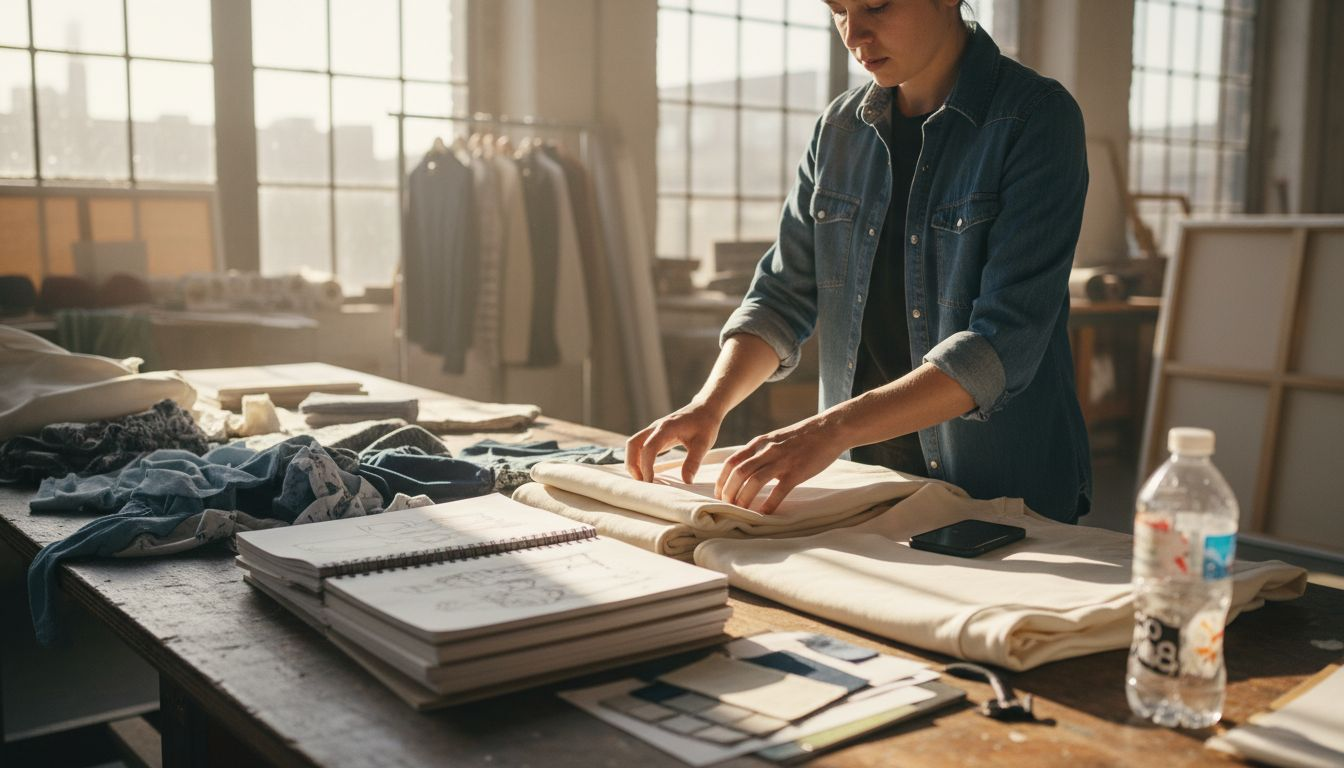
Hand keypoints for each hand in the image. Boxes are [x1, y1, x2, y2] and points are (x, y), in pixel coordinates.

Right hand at [625, 400, 724, 483]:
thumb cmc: (705, 425)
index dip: (646, 466)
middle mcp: (656, 427)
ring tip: (644, 479)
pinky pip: (639, 445)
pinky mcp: (655, 434)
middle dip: (633, 464)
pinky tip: (648, 471)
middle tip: (643, 482)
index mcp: (666, 428)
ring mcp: (653, 430)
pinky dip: (639, 458)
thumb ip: (693, 462)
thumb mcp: (703, 444)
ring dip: (633, 461)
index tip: (650, 482)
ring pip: (633, 445)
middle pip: (632, 444)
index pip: (649, 448)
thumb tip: (687, 482)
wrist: (705, 408)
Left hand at [715, 416, 847, 513]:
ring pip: (754, 481)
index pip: (731, 462)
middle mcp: (767, 451)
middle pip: (739, 473)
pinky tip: (764, 514)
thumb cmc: (802, 437)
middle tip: (726, 506)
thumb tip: (745, 470)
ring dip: (744, 499)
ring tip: (740, 511)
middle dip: (729, 492)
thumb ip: (759, 452)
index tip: (719, 494)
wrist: (829, 429)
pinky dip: (769, 504)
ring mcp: (782, 461)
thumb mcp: (774, 438)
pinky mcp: (797, 472)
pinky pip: (778, 490)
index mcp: (759, 443)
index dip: (721, 480)